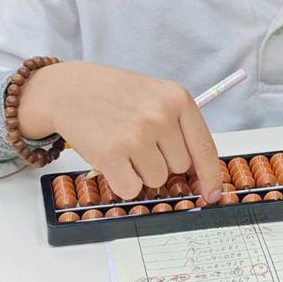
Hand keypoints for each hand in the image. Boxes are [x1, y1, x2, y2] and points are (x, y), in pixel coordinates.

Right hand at [18, 62, 222, 201]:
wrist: (69, 88)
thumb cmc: (115, 94)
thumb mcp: (155, 95)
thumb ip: (179, 126)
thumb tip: (199, 172)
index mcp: (177, 98)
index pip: (204, 147)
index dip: (210, 175)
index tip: (213, 193)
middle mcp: (160, 116)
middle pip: (179, 167)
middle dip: (161, 161)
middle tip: (138, 140)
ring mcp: (136, 136)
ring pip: (156, 180)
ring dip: (140, 171)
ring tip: (122, 145)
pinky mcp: (111, 154)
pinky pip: (131, 189)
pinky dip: (122, 182)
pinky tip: (111, 158)